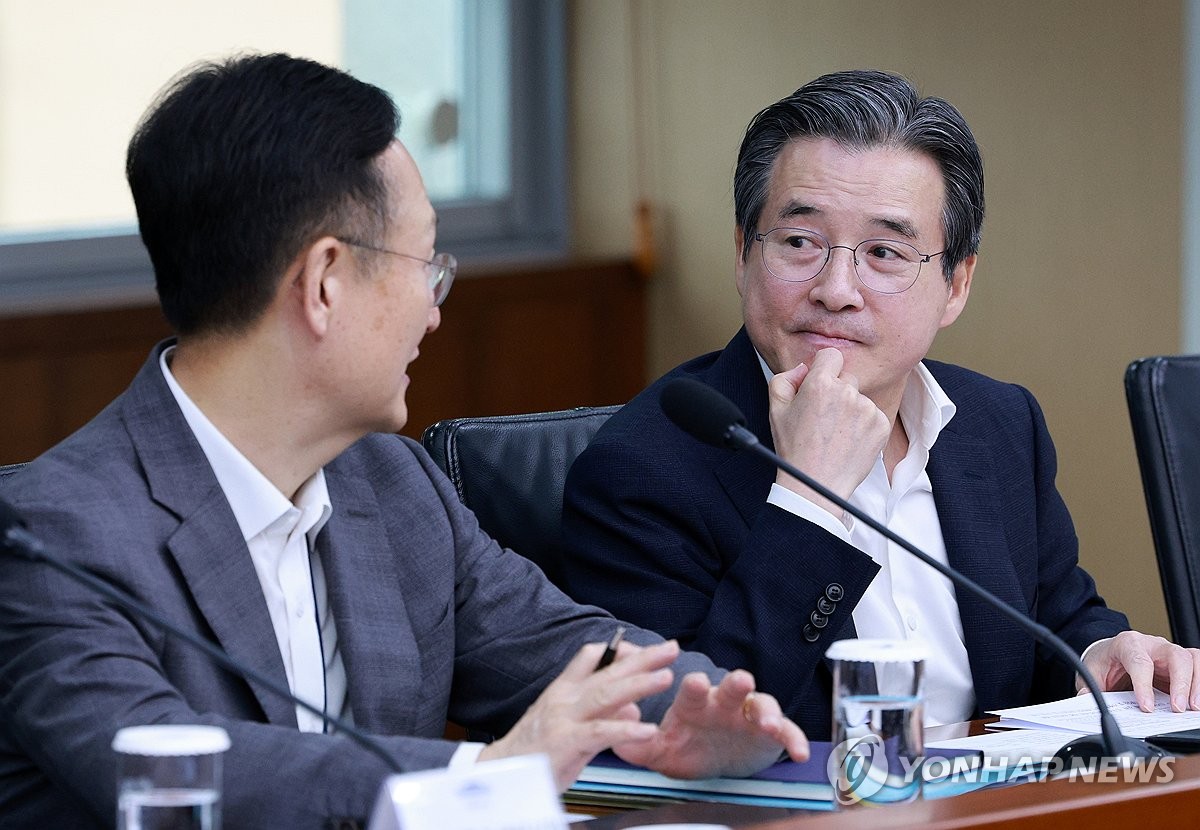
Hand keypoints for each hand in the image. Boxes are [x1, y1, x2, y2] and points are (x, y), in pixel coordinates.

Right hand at [477, 639, 678, 789]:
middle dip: (643, 659)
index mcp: (564, 689)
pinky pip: (600, 734)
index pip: (592, 656)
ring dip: (639, 684)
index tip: (645, 651)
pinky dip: (625, 731)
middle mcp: (564, 698)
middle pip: (608, 672)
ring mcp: (564, 718)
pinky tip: (647, 729)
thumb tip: (633, 711)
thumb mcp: (570, 727)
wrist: (499, 773)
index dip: (621, 650)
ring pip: (606, 695)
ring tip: (666, 677)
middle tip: (671, 648)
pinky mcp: (565, 743)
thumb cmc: (535, 750)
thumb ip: (602, 717)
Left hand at [613, 668, 808, 779]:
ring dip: (767, 710)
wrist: (716, 756)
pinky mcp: (771, 732)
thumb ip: (637, 746)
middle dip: (735, 684)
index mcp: (694, 704)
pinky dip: (794, 740)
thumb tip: (617, 735)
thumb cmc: (687, 745)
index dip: (692, 686)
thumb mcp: (660, 750)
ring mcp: (749, 715)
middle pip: (731, 688)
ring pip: (761, 705)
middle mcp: (723, 703)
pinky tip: (801, 752)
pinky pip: (786, 733)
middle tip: (741, 679)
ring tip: (768, 722)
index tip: (693, 681)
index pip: (691, 691)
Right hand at [768, 348, 889, 514]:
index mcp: (820, 384)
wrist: (817, 485)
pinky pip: (873, 415)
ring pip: (860, 398)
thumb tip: (804, 368)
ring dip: (850, 410)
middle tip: (823, 418)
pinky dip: (864, 425)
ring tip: (835, 434)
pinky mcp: (882, 425)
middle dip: (836, 392)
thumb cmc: (795, 449)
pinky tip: (848, 440)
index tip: (821, 382)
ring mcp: (867, 409)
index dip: (823, 368)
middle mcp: (847, 392)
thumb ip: (785, 378)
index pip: (831, 355)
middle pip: (847, 377)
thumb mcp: (776, 410)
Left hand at [1079, 630, 1199, 711]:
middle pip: (1176, 656)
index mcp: (1127, 643)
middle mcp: (1153, 645)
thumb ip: (1089, 686)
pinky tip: (1195, 703)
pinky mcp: (1180, 664)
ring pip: (1192, 660)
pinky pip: (1198, 668)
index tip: (1146, 707)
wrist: (1109, 653)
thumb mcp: (1091, 672)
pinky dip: (1199, 684)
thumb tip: (1085, 699)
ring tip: (1193, 709)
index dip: (1144, 685)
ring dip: (1196, 685)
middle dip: (1181, 683)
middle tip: (1177, 709)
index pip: (1140, 662)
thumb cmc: (1104, 661)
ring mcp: (1169, 653)